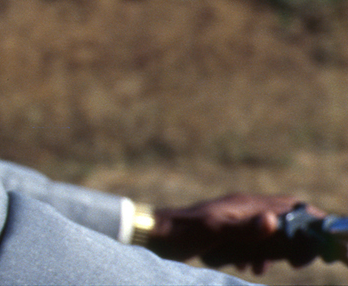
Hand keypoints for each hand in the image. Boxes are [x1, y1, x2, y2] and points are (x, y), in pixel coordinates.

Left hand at [146, 194, 325, 274]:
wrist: (156, 235)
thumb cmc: (184, 233)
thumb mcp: (215, 232)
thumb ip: (245, 228)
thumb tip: (275, 221)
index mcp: (245, 204)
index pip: (288, 206)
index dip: (308, 222)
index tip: (315, 245)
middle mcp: (242, 207)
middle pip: (282, 219)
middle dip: (293, 241)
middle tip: (295, 263)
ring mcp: (233, 218)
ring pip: (266, 232)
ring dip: (272, 251)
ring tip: (263, 268)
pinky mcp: (224, 230)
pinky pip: (251, 240)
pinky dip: (255, 254)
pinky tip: (247, 268)